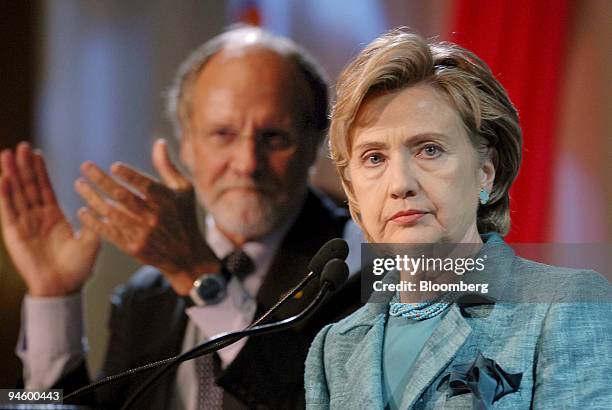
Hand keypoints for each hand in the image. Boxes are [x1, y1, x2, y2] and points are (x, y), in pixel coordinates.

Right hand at [0, 143, 99, 296]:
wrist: (65, 287)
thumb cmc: (79, 267)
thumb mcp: (92, 239)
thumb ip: (94, 221)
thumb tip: (102, 202)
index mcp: (54, 217)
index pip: (44, 188)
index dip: (40, 171)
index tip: (36, 152)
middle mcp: (37, 218)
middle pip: (28, 187)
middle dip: (24, 166)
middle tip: (21, 146)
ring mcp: (25, 225)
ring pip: (16, 194)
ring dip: (12, 174)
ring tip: (7, 154)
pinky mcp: (15, 234)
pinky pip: (9, 211)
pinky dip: (5, 195)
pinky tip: (3, 178)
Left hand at [75, 138, 218, 294]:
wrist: (186, 256)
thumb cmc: (183, 216)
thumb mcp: (183, 190)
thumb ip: (168, 167)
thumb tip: (159, 142)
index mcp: (167, 201)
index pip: (146, 186)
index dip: (130, 176)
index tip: (114, 167)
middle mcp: (154, 217)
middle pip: (123, 197)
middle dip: (102, 180)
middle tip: (85, 167)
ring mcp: (143, 234)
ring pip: (112, 214)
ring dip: (92, 198)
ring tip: (79, 184)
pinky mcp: (133, 248)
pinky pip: (110, 233)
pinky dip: (95, 222)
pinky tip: (83, 212)